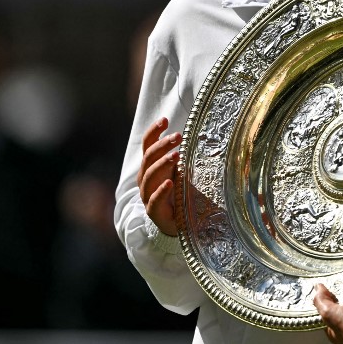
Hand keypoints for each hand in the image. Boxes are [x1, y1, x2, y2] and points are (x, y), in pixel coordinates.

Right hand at [137, 117, 181, 236]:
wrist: (175, 223)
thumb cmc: (179, 192)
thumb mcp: (180, 170)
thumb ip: (182, 156)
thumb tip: (197, 134)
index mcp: (150, 166)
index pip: (147, 145)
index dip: (153, 132)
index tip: (164, 120)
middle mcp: (145, 178)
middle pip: (148, 158)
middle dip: (162, 145)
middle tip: (178, 137)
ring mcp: (147, 195)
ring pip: (149, 176)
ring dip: (163, 164)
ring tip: (176, 155)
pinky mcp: (153, 211)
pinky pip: (154, 200)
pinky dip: (161, 190)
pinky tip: (170, 182)